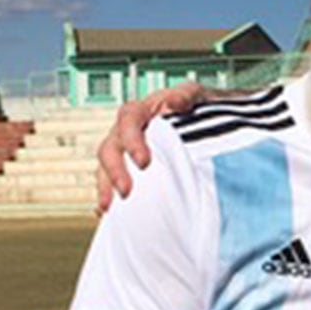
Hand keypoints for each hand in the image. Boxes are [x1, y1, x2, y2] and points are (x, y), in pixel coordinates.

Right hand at [93, 84, 213, 213]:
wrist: (204, 121)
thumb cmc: (196, 107)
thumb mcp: (195, 96)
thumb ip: (186, 96)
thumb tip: (175, 103)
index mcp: (141, 112)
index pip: (128, 121)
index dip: (132, 141)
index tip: (144, 161)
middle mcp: (127, 132)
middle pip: (110, 149)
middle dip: (114, 171)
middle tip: (126, 191)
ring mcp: (124, 152)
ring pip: (105, 168)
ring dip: (106, 188)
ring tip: (110, 208)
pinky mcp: (129, 170)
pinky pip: (111, 183)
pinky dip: (108, 197)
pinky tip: (108, 214)